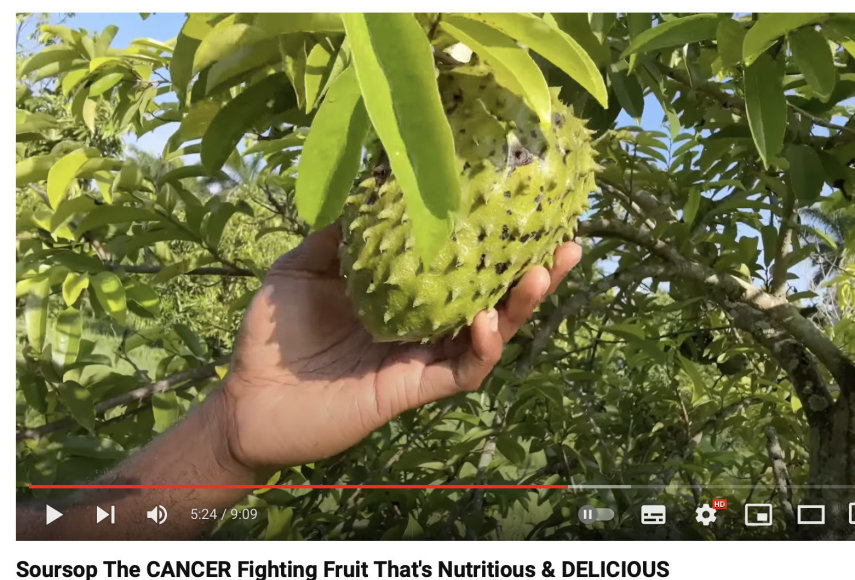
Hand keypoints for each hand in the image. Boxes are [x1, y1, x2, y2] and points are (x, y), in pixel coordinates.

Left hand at [217, 224, 581, 473]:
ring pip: (489, 334)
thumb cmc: (273, 334)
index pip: (463, 266)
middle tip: (568, 245)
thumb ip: (340, 236)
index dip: (496, 242)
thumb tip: (371, 185)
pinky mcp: (413, 389)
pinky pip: (460, 371)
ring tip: (541, 275)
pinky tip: (487, 321)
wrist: (247, 399)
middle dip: (534, 274)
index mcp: (406, 293)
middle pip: (493, 298)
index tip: (528, 209)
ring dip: (520, 308)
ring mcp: (422, 357)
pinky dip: (480, 349)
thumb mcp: (302, 268)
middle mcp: (424, 324)